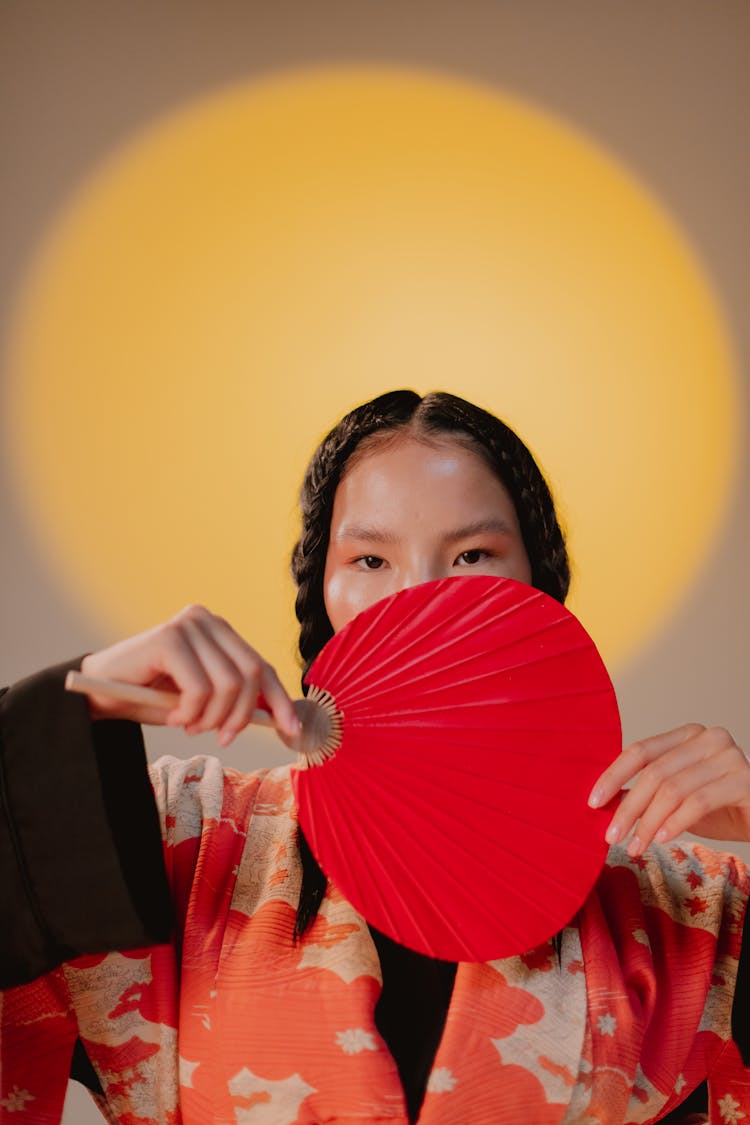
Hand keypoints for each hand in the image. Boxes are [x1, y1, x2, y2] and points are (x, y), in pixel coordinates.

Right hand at [80, 604, 300, 747]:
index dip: (279, 700)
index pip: (262, 665)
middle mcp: (207, 620)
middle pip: (251, 674)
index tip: (292, 730)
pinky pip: (199, 688)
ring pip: (228, 685)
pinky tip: (172, 716)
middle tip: (219, 737)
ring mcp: (188, 625)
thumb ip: (236, 697)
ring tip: (187, 725)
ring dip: (209, 718)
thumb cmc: (153, 697)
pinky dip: (190, 712)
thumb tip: (279, 717)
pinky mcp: (169, 638)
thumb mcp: (203, 699)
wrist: (99, 694)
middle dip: (239, 715)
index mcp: (221, 631)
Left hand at [587, 724, 749, 855]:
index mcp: (687, 735)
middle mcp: (708, 738)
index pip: (640, 751)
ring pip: (673, 790)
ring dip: (648, 823)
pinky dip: (675, 823)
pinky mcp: (743, 780)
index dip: (613, 776)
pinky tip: (663, 839)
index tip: (593, 802)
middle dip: (628, 808)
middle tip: (611, 836)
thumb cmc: (721, 808)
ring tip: (635, 846)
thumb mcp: (677, 798)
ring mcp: (728, 757)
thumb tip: (604, 802)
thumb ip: (646, 793)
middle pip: (654, 773)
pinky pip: (698, 802)